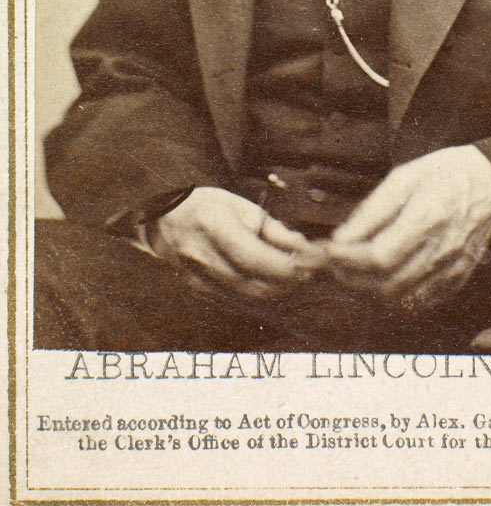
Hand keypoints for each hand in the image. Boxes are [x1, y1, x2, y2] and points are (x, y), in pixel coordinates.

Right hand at [149, 186, 326, 305]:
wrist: (163, 219)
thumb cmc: (207, 206)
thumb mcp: (241, 205)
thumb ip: (274, 229)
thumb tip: (303, 248)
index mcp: (213, 225)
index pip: (256, 258)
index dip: (288, 266)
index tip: (312, 261)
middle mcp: (203, 256)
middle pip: (255, 284)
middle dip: (289, 281)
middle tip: (310, 270)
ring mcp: (197, 277)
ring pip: (249, 297)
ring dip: (278, 290)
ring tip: (296, 275)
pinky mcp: (198, 290)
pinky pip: (237, 299)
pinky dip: (259, 293)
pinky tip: (273, 281)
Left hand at [323, 146, 490, 310]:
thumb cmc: (445, 174)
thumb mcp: (405, 177)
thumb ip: (372, 210)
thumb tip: (342, 238)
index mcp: (427, 218)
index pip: (379, 256)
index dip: (348, 259)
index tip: (329, 250)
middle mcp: (441, 250)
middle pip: (386, 284)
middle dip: (352, 277)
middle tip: (336, 262)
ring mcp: (452, 269)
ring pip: (401, 299)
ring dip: (370, 289)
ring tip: (355, 270)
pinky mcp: (457, 279)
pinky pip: (420, 302)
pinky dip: (396, 296)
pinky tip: (384, 278)